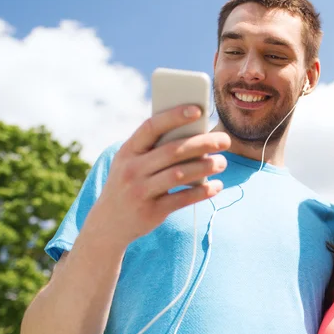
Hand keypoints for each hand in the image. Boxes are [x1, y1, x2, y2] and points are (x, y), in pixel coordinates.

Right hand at [87, 105, 230, 247]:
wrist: (108, 223)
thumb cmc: (130, 183)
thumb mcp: (133, 162)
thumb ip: (157, 149)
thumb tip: (198, 133)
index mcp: (128, 151)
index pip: (152, 126)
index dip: (175, 116)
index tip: (198, 110)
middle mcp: (132, 169)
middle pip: (173, 151)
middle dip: (203, 143)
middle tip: (225, 140)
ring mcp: (140, 191)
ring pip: (179, 174)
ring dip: (205, 167)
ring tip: (222, 162)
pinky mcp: (151, 211)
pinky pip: (182, 199)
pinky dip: (202, 192)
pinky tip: (216, 186)